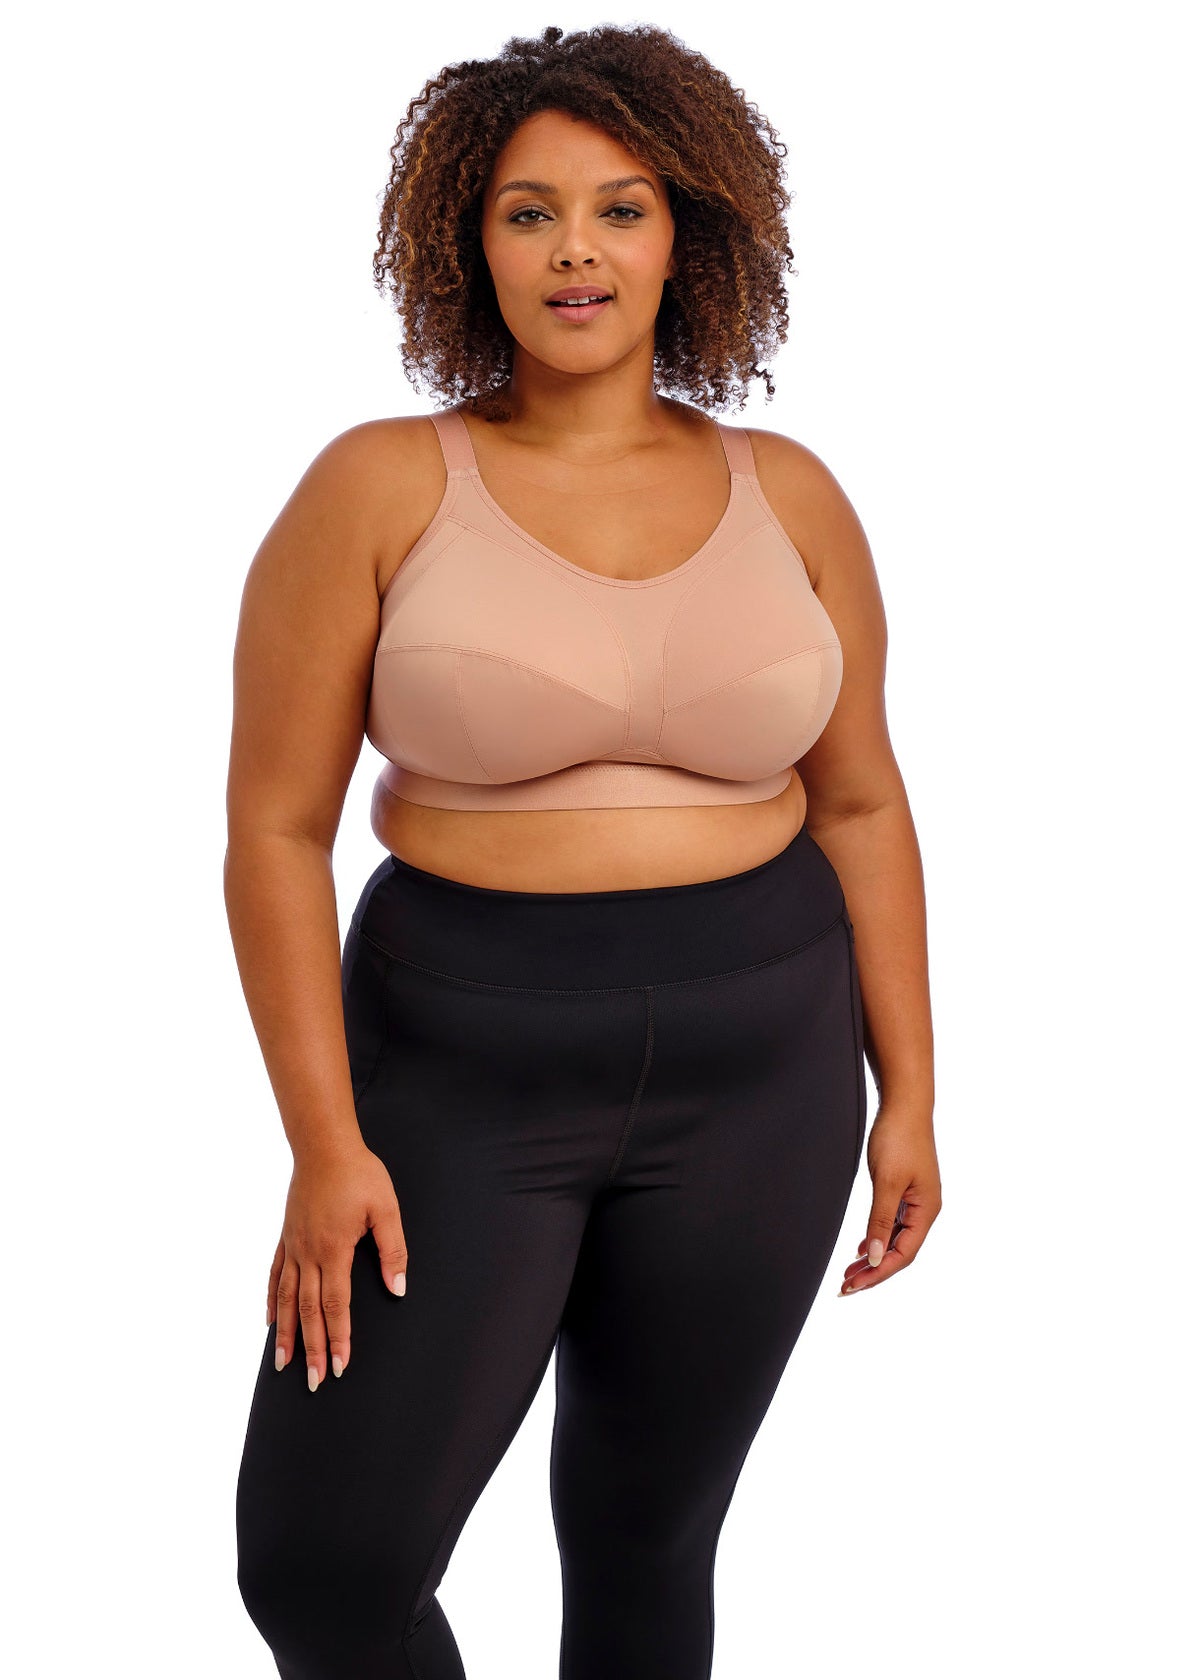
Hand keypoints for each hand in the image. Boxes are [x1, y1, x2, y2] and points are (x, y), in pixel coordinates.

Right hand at [266, 1142, 408, 1388]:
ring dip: (286, 1334)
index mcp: (334, 1249)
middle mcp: (308, 1252)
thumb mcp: (386, 1207)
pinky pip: (275, 1275)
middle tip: (315, 1382)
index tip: (340, 1366)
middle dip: (313, 1349)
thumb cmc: (359, 1173)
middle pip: (307, 1310)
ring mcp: (293, 1245)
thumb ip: (392, 1249)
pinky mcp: (286, 1236)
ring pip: (285, 1299)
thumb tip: (398, 1287)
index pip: (335, 1304)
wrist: (324, 1145)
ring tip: (284, 1365)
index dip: (339, 1336)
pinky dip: (271, 1301)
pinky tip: (269, 1322)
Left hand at [839, 1107, 940, 1294]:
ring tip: (849, 1273)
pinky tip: (862, 1247)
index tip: (852, 1286)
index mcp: (927, 1211)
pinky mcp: (905, 1190)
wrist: (903, 1104)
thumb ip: (880, 1220)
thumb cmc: (898, 1138)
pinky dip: (876, 1237)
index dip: (878, 1273)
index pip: (903, 1255)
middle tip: (845, 1287)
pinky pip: (892, 1223)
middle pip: (899, 1251)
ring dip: (873, 1256)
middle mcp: (924, 1209)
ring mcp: (916, 1200)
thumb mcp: (887, 1183)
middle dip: (873, 1271)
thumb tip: (875, 1257)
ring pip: (894, 1238)